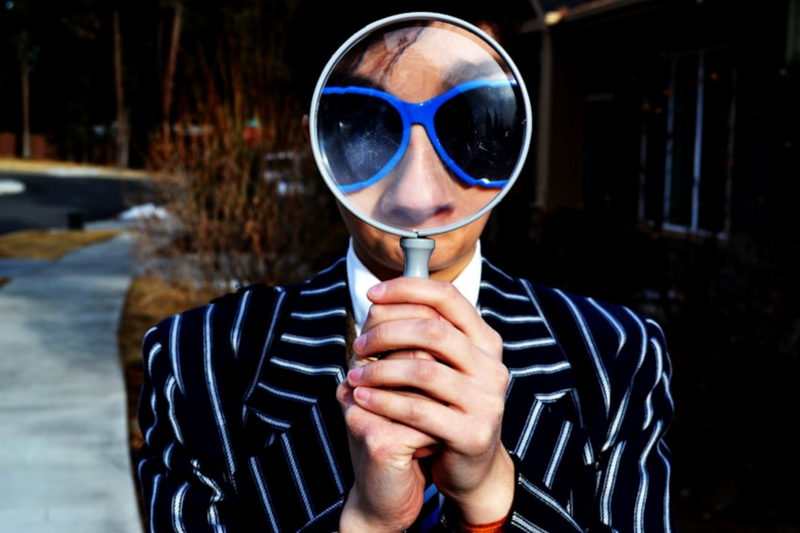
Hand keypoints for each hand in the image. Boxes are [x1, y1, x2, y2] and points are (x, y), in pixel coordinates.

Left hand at [346, 278, 514, 524]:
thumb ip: (424, 335)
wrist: (470, 468)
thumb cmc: (446, 408)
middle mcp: (493, 367)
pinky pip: (419, 410)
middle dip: (387, 332)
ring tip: (354, 375)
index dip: (407, 288)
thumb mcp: (444, 366)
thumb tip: (379, 300)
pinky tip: (361, 398)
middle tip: (359, 344)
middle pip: (433, 331)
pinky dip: (384, 401)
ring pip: (424, 371)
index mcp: (485, 342)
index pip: (447, 297)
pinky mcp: (473, 434)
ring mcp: (487, 401)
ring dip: (380, 370)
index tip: (372, 294)